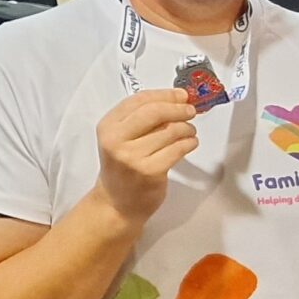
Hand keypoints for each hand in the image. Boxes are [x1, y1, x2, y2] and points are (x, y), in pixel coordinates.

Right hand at [93, 88, 198, 223]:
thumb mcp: (123, 138)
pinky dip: (190, 143)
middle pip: (154, 111)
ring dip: (187, 128)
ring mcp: (132, 157)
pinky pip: (178, 149)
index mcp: (108, 126)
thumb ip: (143, 118)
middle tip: (190, 111)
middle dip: (178, 108)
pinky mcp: (150, 171)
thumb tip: (178, 99)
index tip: (182, 95)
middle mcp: (116, 140)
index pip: (139, 100)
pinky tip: (190, 143)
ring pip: (170, 131)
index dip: (165, 95)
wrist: (117, 203)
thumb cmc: (124, 167)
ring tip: (189, 132)